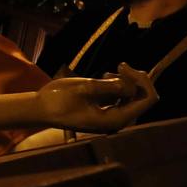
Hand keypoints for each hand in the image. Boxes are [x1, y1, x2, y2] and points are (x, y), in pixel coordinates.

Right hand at [35, 63, 156, 132]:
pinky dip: (119, 86)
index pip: (147, 100)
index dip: (142, 81)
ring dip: (126, 81)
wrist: (40, 110)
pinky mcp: (106, 111)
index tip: (122, 67)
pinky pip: (122, 98)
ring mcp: (112, 116)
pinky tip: (105, 77)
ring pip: (133, 96)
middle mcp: (118, 120)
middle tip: (119, 65)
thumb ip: (107, 87)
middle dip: (135, 80)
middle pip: (142, 98)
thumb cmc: (57, 100)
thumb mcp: (82, 89)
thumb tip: (129, 85)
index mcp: (115, 119)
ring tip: (108, 72)